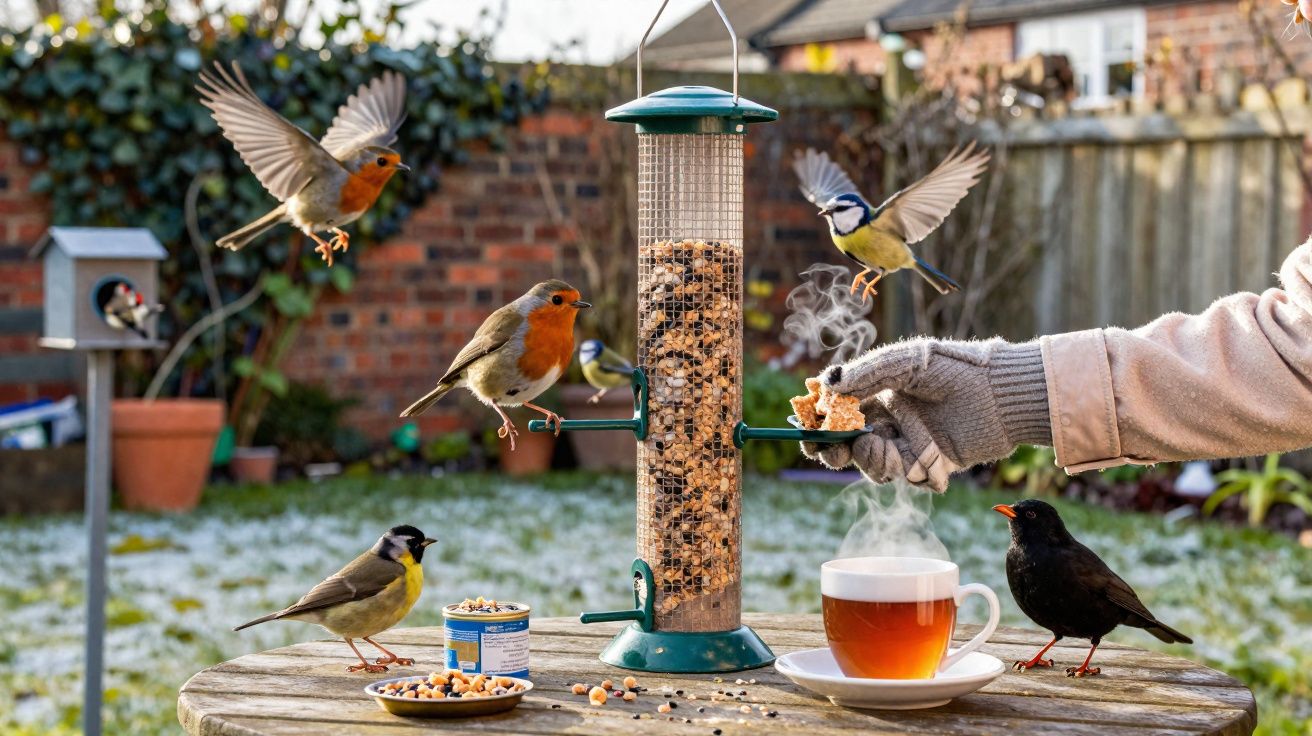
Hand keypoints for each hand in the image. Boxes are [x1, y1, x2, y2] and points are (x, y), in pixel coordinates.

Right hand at [801, 338, 1051, 491]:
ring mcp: (910, 442)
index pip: (840, 411)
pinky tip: (926, 457)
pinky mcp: (932, 464)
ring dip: (872, 462)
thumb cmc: (958, 368)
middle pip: (848, 444)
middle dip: (836, 450)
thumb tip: (826, 386)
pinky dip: (910, 472)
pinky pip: (908, 478)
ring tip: (887, 450)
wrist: (1005, 395)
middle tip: (834, 451)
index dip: (821, 423)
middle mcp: (891, 419)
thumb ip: (867, 374)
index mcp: (880, 392)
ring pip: (873, 465)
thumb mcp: (908, 363)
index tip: (809, 430)